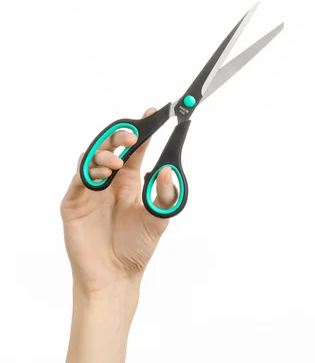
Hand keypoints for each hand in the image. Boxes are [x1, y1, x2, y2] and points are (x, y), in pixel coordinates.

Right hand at [61, 108, 177, 293]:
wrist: (115, 275)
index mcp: (130, 182)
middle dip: (120, 136)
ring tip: (116, 163)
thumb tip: (167, 170)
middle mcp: (110, 182)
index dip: (142, 131)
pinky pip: (78, 179)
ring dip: (104, 154)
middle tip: (131, 135)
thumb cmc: (137, 247)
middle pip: (111, 148)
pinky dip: (88, 171)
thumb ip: (165, 194)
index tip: (151, 113)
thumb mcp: (160, 218)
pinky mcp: (74, 202)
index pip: (136, 150)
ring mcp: (91, 191)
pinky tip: (102, 175)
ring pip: (92, 158)